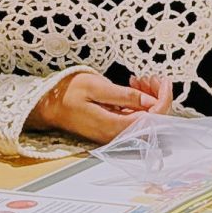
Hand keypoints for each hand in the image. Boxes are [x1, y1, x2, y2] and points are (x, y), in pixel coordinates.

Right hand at [29, 70, 160, 143]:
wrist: (48, 105)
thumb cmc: (67, 94)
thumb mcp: (96, 87)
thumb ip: (125, 96)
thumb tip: (151, 102)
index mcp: (113, 126)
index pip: (152, 119)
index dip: (163, 100)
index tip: (163, 81)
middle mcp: (116, 135)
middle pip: (152, 121)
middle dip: (157, 97)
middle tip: (151, 78)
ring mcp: (115, 133)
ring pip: (145, 118)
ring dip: (149, 98)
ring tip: (140, 79)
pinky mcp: (113, 128)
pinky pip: (134, 117)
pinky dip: (139, 102)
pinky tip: (133, 87)